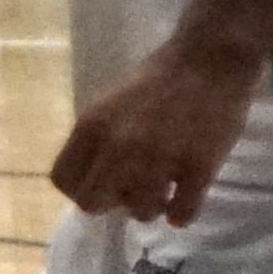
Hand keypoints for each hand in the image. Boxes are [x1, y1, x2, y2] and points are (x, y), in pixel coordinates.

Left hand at [51, 30, 261, 224]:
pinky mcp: (198, 168)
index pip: (63, 179)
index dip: (80, 188)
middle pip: (92, 203)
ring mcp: (159, 159)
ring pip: (140, 213)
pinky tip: (184, 202)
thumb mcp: (110, 104)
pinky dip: (182, 214)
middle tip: (131, 191)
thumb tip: (93, 180)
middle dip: (111, 202)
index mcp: (92, 127)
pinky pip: (181, 214)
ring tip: (163, 192)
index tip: (100, 184)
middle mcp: (119, 146)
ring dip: (151, 207)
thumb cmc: (159, 80)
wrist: (210, 60)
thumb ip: (97, 140)